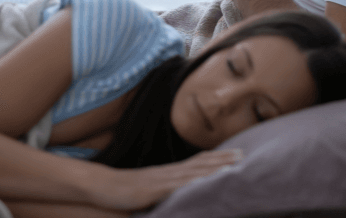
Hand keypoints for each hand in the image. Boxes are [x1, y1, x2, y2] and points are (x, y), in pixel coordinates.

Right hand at [94, 149, 242, 210]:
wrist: (101, 186)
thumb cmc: (123, 191)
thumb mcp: (149, 190)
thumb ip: (165, 190)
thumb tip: (180, 193)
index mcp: (168, 173)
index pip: (197, 162)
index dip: (217, 157)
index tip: (236, 153)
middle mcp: (168, 172)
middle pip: (201, 163)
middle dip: (223, 159)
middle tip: (244, 154)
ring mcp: (162, 180)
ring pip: (194, 172)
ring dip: (215, 167)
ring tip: (234, 164)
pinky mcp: (155, 190)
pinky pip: (178, 186)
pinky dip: (195, 183)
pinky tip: (207, 182)